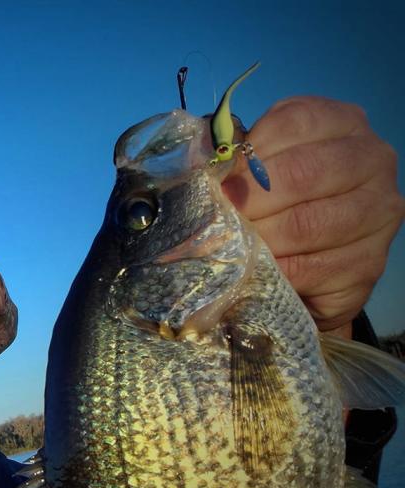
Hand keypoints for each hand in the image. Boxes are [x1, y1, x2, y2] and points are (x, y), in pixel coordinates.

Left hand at [222, 96, 403, 336]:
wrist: (307, 261)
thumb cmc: (275, 200)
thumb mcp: (258, 163)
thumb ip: (237, 155)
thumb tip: (202, 159)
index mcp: (342, 122)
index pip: (294, 122)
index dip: (248, 152)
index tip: (219, 179)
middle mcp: (372, 159)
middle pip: (303, 174)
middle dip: (250, 199)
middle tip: (217, 218)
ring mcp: (380, 212)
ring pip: (307, 224)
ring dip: (258, 239)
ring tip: (228, 246)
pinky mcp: (369, 262)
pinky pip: (313, 269)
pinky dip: (275, 272)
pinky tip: (253, 271)